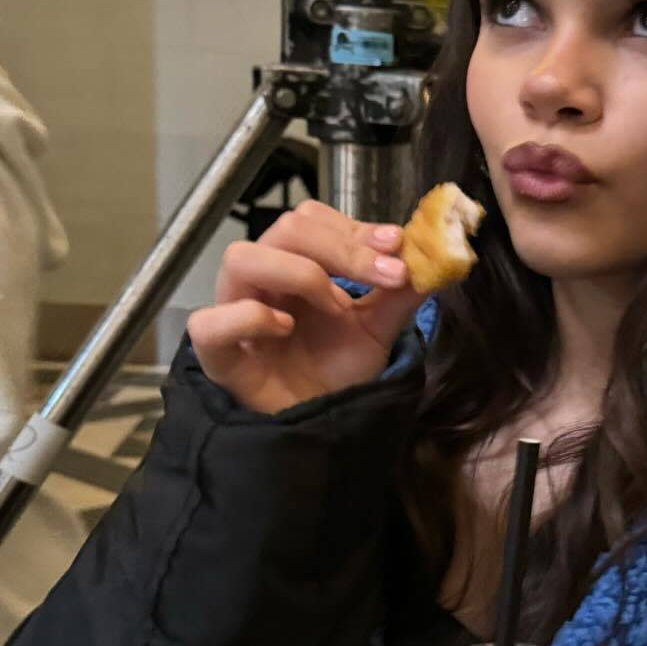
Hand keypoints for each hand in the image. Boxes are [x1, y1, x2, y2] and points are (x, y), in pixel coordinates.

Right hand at [185, 200, 422, 414]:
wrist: (319, 426)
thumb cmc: (336, 372)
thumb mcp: (378, 330)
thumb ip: (401, 294)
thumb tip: (436, 256)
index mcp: (296, 264)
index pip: (311, 219)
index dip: (354, 227)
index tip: (397, 245)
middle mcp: (263, 279)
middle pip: (285, 229)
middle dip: (342, 246)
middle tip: (387, 275)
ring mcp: (235, 311)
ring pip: (242, 257)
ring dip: (300, 273)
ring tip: (337, 307)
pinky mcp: (219, 353)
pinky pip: (210, 322)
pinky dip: (249, 317)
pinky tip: (284, 327)